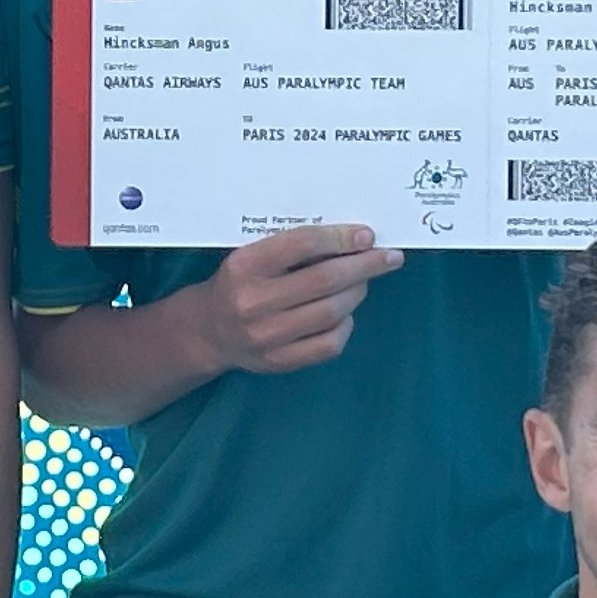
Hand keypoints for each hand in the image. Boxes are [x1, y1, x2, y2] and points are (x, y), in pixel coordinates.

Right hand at [180, 224, 401, 378]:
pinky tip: (345, 313)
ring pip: (331, 312)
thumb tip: (351, 240)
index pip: (301, 244)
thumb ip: (292, 249)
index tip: (367, 235)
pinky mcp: (279, 362)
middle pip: (324, 280)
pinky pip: (329, 344)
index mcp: (243, 266)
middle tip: (387, 258)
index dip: (339, 238)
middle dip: (363, 266)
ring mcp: (266, 337)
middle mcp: (252, 302)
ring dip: (356, 293)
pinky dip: (346, 324)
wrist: (209, 331)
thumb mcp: (252, 256)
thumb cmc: (240, 283)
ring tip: (362, 282)